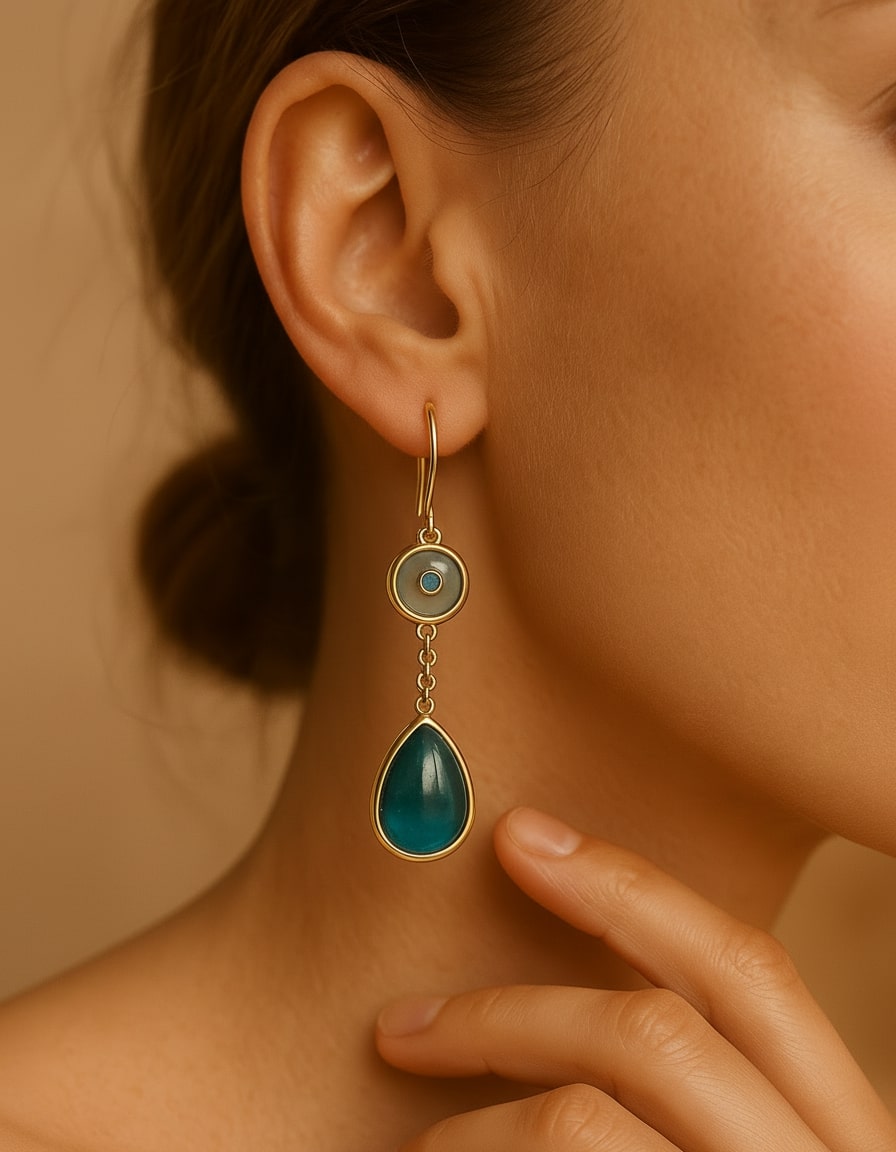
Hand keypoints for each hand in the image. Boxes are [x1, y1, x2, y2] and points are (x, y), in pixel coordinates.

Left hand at [375, 808, 895, 1150]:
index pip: (748, 969)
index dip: (630, 885)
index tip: (520, 835)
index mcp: (842, 1137)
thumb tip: (544, 996)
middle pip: (656, 1032)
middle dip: (510, 1009)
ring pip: (585, 1123)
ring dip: (475, 1131)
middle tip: (399, 1024)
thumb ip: (677, 1089)